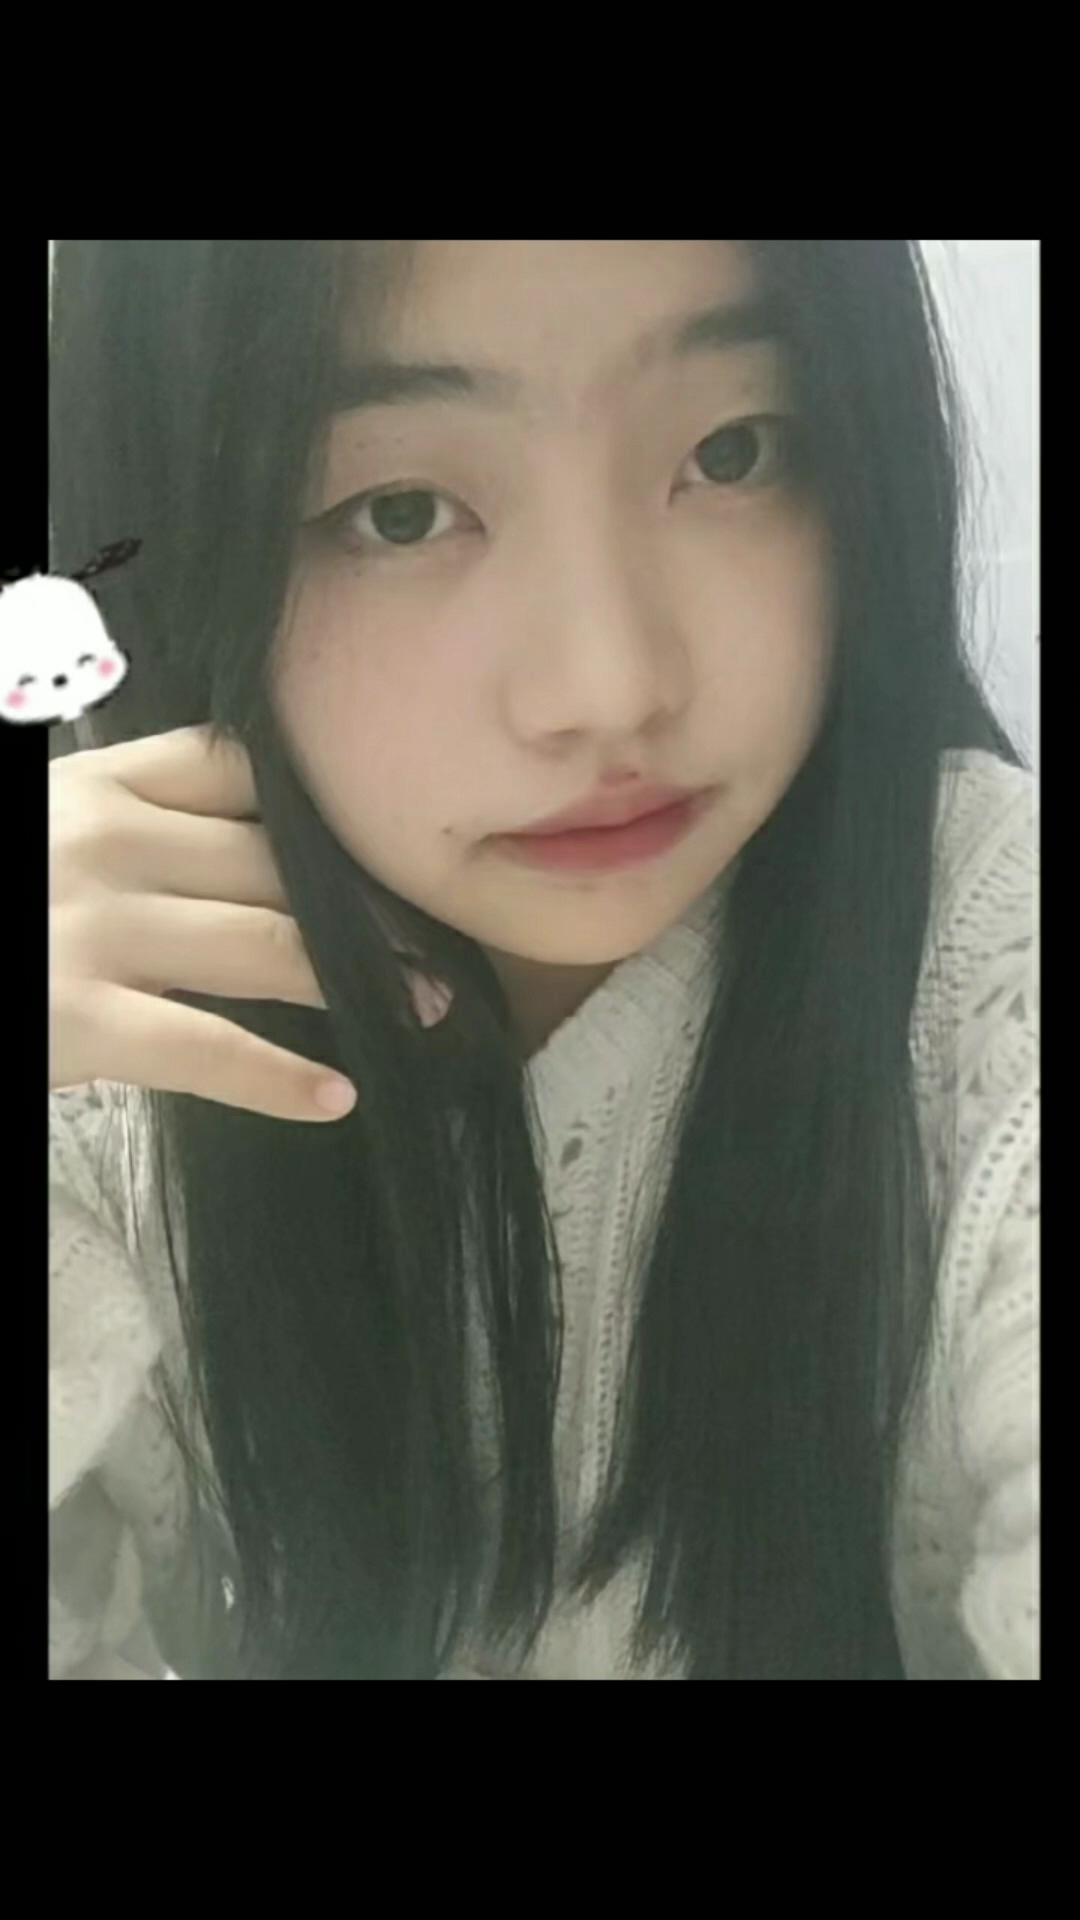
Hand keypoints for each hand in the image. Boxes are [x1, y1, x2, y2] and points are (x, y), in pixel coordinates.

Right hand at [49, 725, 449, 1124]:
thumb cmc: (3, 911)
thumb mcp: (50, 834)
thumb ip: (132, 830)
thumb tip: (251, 852)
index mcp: (100, 785)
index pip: (247, 773)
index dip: (331, 813)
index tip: (394, 848)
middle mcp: (106, 840)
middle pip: (276, 860)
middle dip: (370, 904)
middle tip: (439, 940)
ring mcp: (94, 927)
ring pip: (264, 941)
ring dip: (362, 979)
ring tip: (425, 1005)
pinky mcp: (75, 1018)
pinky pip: (206, 1046)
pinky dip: (279, 1078)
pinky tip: (335, 1097)